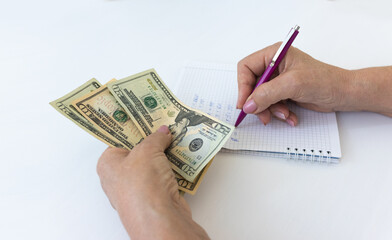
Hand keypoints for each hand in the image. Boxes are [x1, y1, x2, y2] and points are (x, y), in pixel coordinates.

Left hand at [97, 125, 208, 239]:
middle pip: (139, 151)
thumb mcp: (146, 150)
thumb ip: (155, 138)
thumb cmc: (141, 185)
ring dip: (166, 153)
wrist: (159, 217)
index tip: (146, 115)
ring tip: (178, 136)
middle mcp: (121, 177)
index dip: (134, 127)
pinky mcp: (157, 196)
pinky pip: (166, 175)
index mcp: (108, 164)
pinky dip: (175, 167)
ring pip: (154, 164)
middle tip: (166, 124)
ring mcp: (140, 188)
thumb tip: (162, 132)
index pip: (119, 139)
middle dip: (154, 139)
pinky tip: (183, 155)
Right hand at [237, 42, 352, 125]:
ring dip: (270, 110)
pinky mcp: (283, 92)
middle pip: (251, 85)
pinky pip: (270, 104)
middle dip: (258, 102)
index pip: (246, 68)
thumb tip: (248, 104)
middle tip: (263, 115)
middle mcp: (274, 65)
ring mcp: (278, 80)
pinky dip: (278, 113)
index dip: (243, 86)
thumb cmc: (325, 81)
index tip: (244, 104)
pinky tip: (290, 116)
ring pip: (260, 98)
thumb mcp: (292, 84)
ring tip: (284, 115)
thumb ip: (267, 94)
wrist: (344, 94)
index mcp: (274, 54)